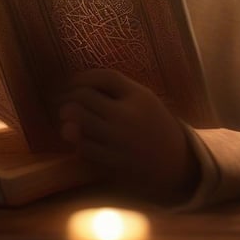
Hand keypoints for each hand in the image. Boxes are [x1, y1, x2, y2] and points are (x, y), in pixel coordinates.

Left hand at [58, 69, 200, 202]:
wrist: (176, 162)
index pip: (103, 77)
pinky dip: (78, 141)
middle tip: (63, 101)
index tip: (73, 82)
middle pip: (84, 97)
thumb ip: (114, 89)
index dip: (82, 77)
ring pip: (79, 122)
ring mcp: (119, 140)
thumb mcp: (143, 99)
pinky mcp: (114, 161)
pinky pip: (84, 147)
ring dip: (67, 119)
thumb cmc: (155, 124)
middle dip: (68, 97)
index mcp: (137, 96)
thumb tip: (77, 86)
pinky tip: (80, 139)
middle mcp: (127, 116)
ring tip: (66, 120)